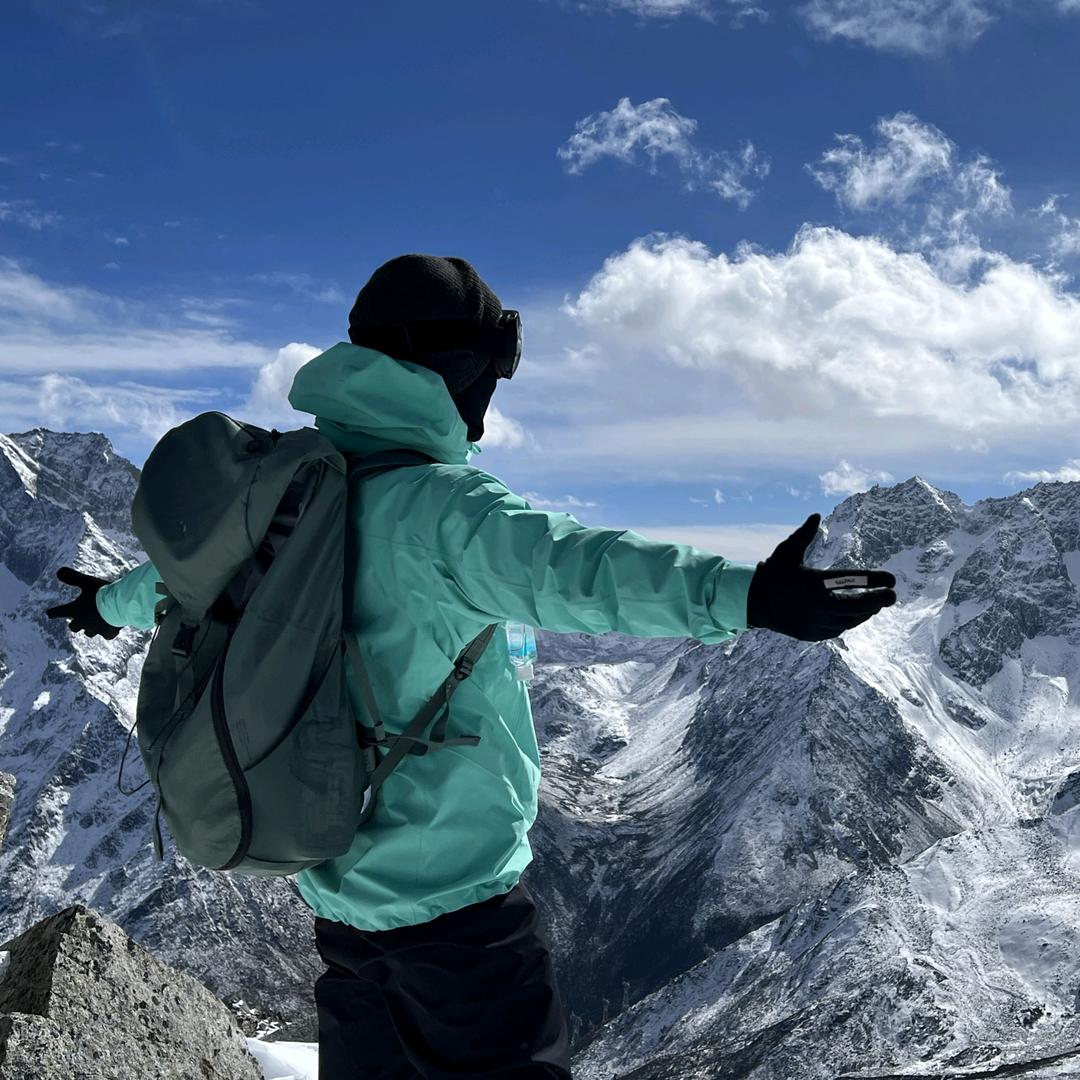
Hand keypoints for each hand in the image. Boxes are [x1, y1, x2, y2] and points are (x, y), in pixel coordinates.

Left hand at [44, 566, 121, 639]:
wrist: (121, 605)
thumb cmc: (103, 593)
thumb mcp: (87, 581)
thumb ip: (73, 577)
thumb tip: (58, 572)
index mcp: (75, 610)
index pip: (58, 612)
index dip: (53, 612)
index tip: (50, 613)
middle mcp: (83, 622)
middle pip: (73, 626)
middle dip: (75, 622)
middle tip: (77, 619)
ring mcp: (96, 629)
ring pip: (88, 632)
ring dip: (89, 628)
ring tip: (94, 624)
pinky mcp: (108, 633)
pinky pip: (105, 635)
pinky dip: (106, 632)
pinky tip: (109, 629)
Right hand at [746, 513, 895, 641]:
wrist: (753, 603)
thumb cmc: (773, 574)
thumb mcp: (786, 551)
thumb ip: (804, 535)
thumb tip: (816, 515)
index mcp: (815, 583)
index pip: (853, 581)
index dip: (875, 580)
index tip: (892, 579)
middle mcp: (817, 605)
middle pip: (857, 606)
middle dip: (878, 601)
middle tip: (892, 595)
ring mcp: (815, 623)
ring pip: (849, 620)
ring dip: (864, 612)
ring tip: (875, 605)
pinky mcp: (812, 634)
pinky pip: (838, 629)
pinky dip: (849, 622)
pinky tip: (855, 614)